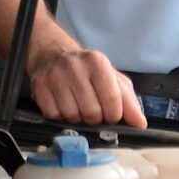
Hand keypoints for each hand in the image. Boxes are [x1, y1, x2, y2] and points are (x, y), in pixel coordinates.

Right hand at [26, 46, 147, 127]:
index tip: (112, 114)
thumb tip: (139, 123)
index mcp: (97, 62)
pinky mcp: (39, 85)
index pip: (112, 99)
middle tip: (93, 110)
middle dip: (95, 118)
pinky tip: (63, 105)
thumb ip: (129, 101)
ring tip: (77, 106)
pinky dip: (60, 116)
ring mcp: (55, 75)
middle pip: (91, 112)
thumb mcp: (113, 79)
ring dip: (77, 118)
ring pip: (71, 116)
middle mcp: (75, 66)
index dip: (114, 114)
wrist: (53, 55)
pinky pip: (53, 115)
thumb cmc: (87, 70)